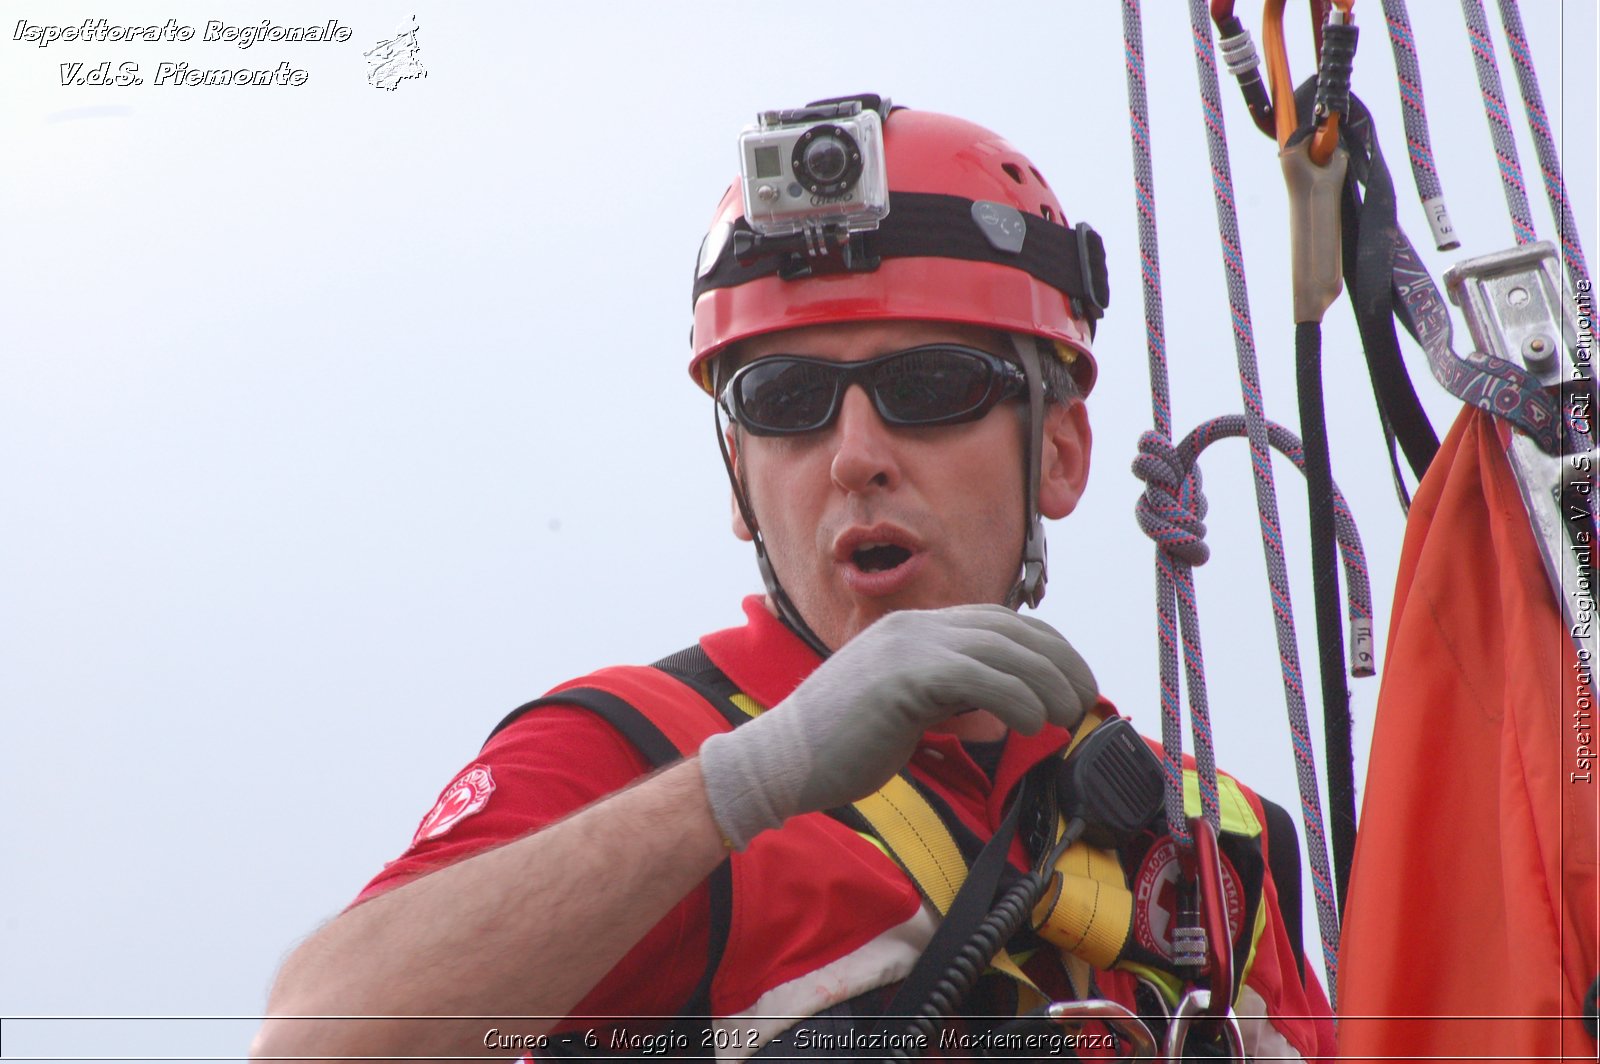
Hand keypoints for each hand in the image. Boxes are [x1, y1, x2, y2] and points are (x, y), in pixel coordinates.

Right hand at [698, 604, 1097, 847]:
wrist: (780, 761)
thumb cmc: (842, 746)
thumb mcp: (910, 711)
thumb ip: (953, 699)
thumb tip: (1007, 712)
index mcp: (915, 629)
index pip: (1001, 622)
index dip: (1046, 648)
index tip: (1072, 680)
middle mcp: (914, 626)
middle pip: (1011, 629)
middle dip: (1059, 662)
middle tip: (1083, 698)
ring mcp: (907, 646)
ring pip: (1003, 649)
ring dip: (1047, 682)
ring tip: (1066, 714)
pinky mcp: (902, 675)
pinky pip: (979, 677)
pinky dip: (1017, 699)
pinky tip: (1030, 724)